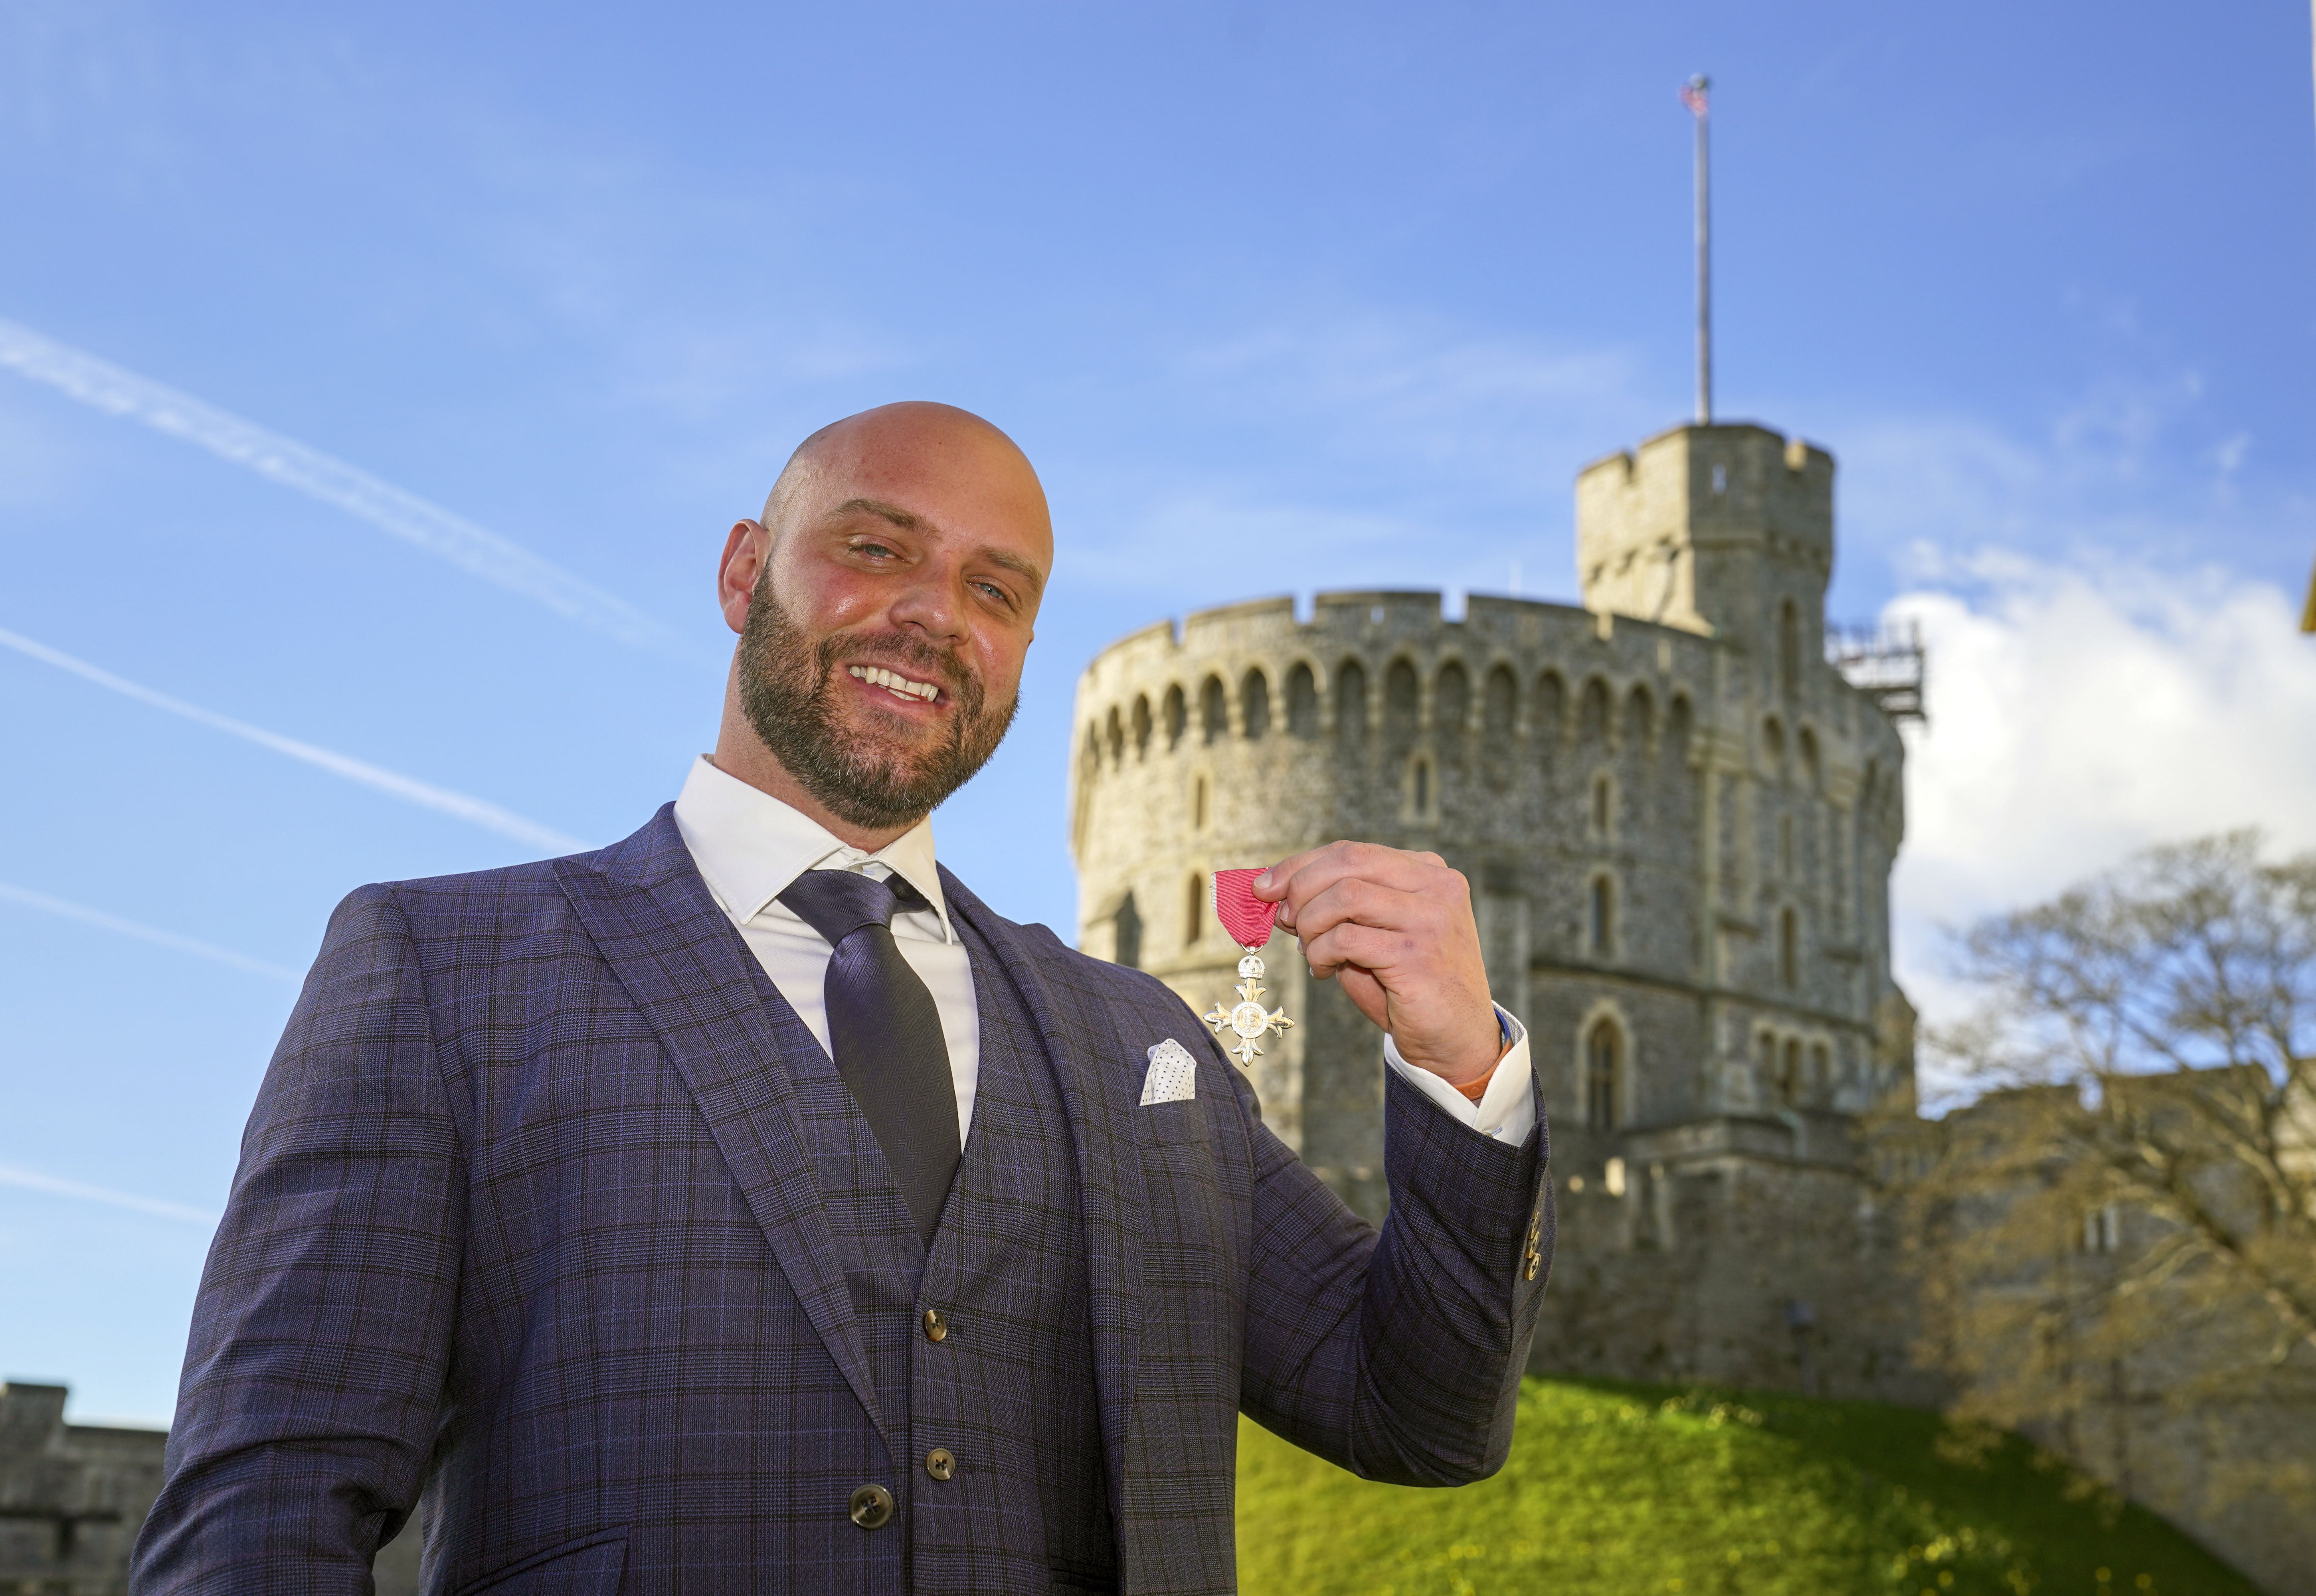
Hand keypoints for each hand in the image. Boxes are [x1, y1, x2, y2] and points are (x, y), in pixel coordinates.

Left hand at [1255, 842, 1500, 1087]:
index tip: (1264, 885)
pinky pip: (1347, 938)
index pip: (1353, 851)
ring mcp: (1431, 918)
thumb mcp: (1369, 936)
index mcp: (1427, 872)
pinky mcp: (1417, 954)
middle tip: (1284, 921)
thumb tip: (1276, 893)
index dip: (1301, 865)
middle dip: (1301, 888)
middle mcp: (1435, 886)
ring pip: (1346, 896)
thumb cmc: (1406, 986)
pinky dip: (1320, 952)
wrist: (1454, 1039)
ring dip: (1311, 924)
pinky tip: (1322, 970)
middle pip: (1349, 862)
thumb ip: (1335, 909)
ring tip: (1310, 951)